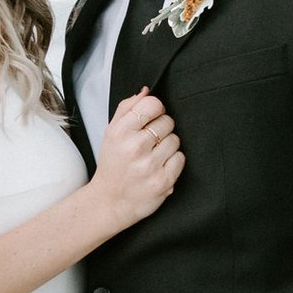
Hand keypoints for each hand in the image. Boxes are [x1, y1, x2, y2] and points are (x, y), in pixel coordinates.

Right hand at [89, 89, 182, 229]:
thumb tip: (146, 91)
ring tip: (153, 156)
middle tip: (149, 142)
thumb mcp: (110, 133)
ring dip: (167, 147)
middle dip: (161, 129)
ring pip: (176, 140)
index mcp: (120, 132)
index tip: (150, 118)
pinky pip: (181, 158)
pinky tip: (159, 167)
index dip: (155, 110)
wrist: (111, 201)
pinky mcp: (164, 181)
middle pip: (167, 121)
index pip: (152, 104)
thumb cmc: (113, 165)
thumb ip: (127, 109)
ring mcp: (150, 165)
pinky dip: (173, 162)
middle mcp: (135, 147)